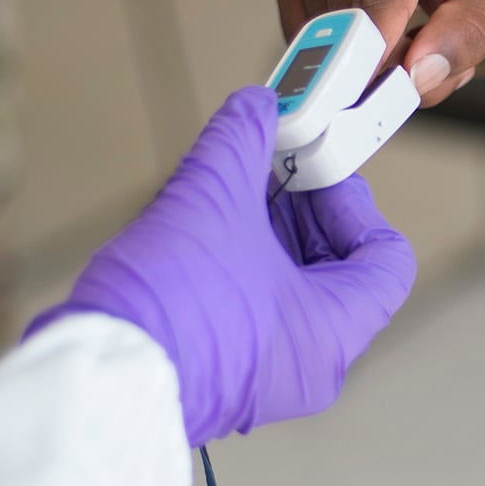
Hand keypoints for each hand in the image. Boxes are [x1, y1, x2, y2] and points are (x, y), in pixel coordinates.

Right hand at [29, 88, 416, 443]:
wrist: (97, 373)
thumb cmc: (166, 307)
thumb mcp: (212, 197)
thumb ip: (243, 141)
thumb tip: (258, 107)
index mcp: (332, 334)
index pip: (387, 260)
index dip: (353, 202)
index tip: (313, 170)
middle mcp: (309, 365)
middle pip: (341, 272)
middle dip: (306, 211)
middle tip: (272, 170)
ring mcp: (266, 378)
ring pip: (295, 292)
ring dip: (271, 236)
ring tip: (233, 194)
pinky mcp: (224, 378)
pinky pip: (258, 314)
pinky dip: (245, 269)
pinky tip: (207, 232)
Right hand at [268, 0, 484, 104]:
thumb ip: (468, 33)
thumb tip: (416, 78)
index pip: (379, 0)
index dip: (380, 61)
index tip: (385, 103)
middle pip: (348, 23)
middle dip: (386, 60)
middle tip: (426, 53)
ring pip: (323, 31)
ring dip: (362, 53)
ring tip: (405, 25)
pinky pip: (302, 27)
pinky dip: (336, 41)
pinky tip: (371, 18)